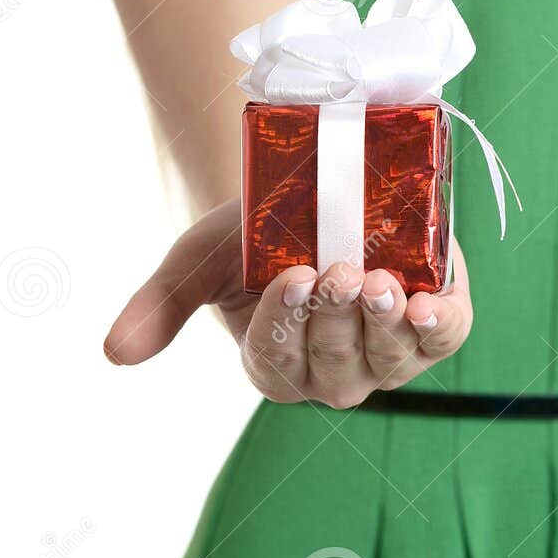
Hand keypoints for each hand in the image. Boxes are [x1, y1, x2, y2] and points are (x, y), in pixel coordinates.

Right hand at [102, 197, 472, 406]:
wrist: (315, 184)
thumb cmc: (250, 231)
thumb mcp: (199, 259)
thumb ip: (161, 303)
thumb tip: (113, 353)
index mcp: (274, 365)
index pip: (276, 358)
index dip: (284, 321)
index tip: (288, 273)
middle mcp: (332, 373)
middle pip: (335, 364)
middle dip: (335, 317)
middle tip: (335, 268)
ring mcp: (387, 354)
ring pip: (388, 358)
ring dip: (384, 323)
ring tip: (380, 282)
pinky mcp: (434, 322)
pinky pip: (443, 339)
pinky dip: (438, 327)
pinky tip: (426, 305)